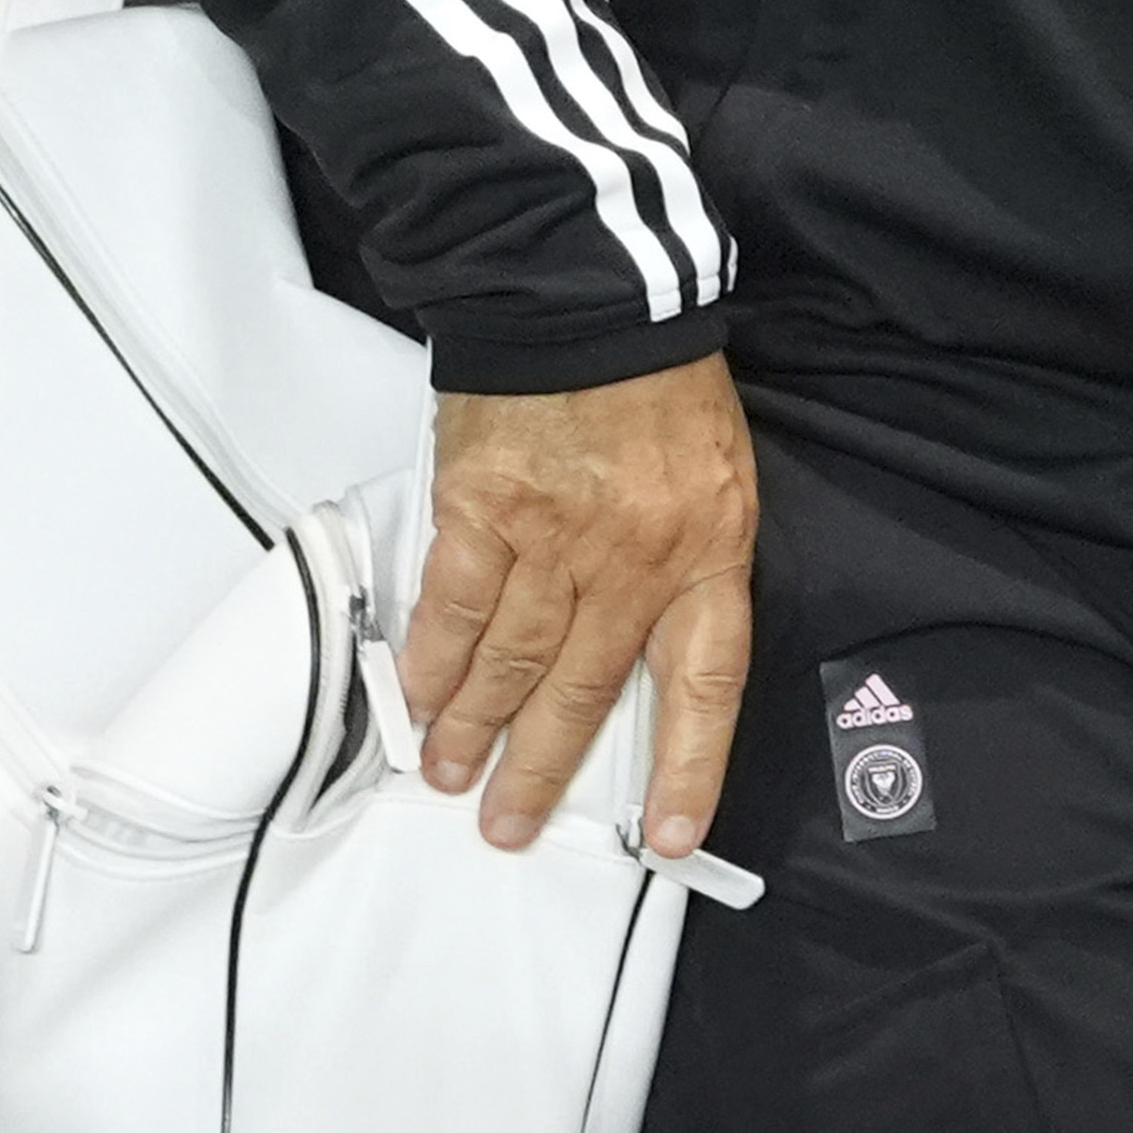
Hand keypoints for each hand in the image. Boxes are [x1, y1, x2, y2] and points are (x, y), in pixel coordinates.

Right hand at [399, 355, 757, 859]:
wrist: (593, 296)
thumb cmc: (660, 386)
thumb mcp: (714, 477)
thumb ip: (688, 561)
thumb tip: (647, 646)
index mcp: (706, 551)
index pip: (705, 684)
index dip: (690, 767)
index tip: (671, 836)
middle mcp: (633, 559)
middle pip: (585, 690)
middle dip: (541, 769)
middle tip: (508, 826)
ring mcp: (555, 535)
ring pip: (511, 660)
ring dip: (473, 728)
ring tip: (448, 777)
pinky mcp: (484, 506)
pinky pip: (454, 604)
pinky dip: (432, 659)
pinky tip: (419, 698)